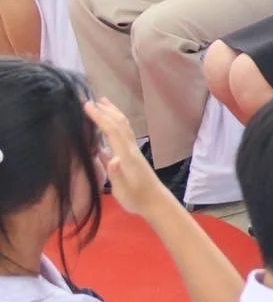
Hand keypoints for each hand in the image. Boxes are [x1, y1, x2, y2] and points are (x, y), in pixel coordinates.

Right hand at [83, 98, 169, 216]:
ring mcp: (132, 152)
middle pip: (120, 124)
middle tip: (93, 99)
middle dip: (107, 110)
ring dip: (113, 115)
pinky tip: (104, 131)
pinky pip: (121, 137)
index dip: (100, 117)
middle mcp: (130, 149)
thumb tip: (112, 158)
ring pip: (123, 128)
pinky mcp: (131, 157)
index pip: (113, 131)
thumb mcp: (123, 189)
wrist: (155, 202)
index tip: (88, 105)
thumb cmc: (137, 198)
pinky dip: (113, 128)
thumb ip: (117, 174)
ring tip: (103, 105)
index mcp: (126, 155)